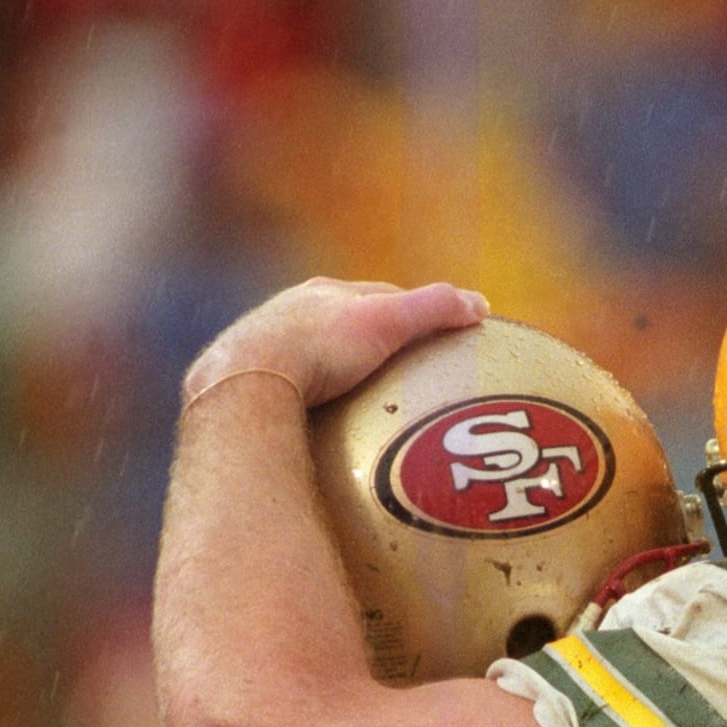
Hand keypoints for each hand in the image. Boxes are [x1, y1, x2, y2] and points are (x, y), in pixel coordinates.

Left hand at [181, 276, 487, 411]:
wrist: (246, 380)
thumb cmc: (318, 347)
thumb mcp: (385, 322)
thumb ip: (432, 311)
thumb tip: (480, 305)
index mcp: (323, 295)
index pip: (377, 297)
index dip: (410, 313)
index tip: (436, 337)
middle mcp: (289, 316)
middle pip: (342, 328)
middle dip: (371, 345)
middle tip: (403, 374)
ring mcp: (265, 351)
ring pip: (312, 361)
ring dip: (337, 377)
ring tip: (366, 408)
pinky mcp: (249, 388)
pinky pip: (290, 396)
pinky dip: (312, 406)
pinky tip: (325, 432)